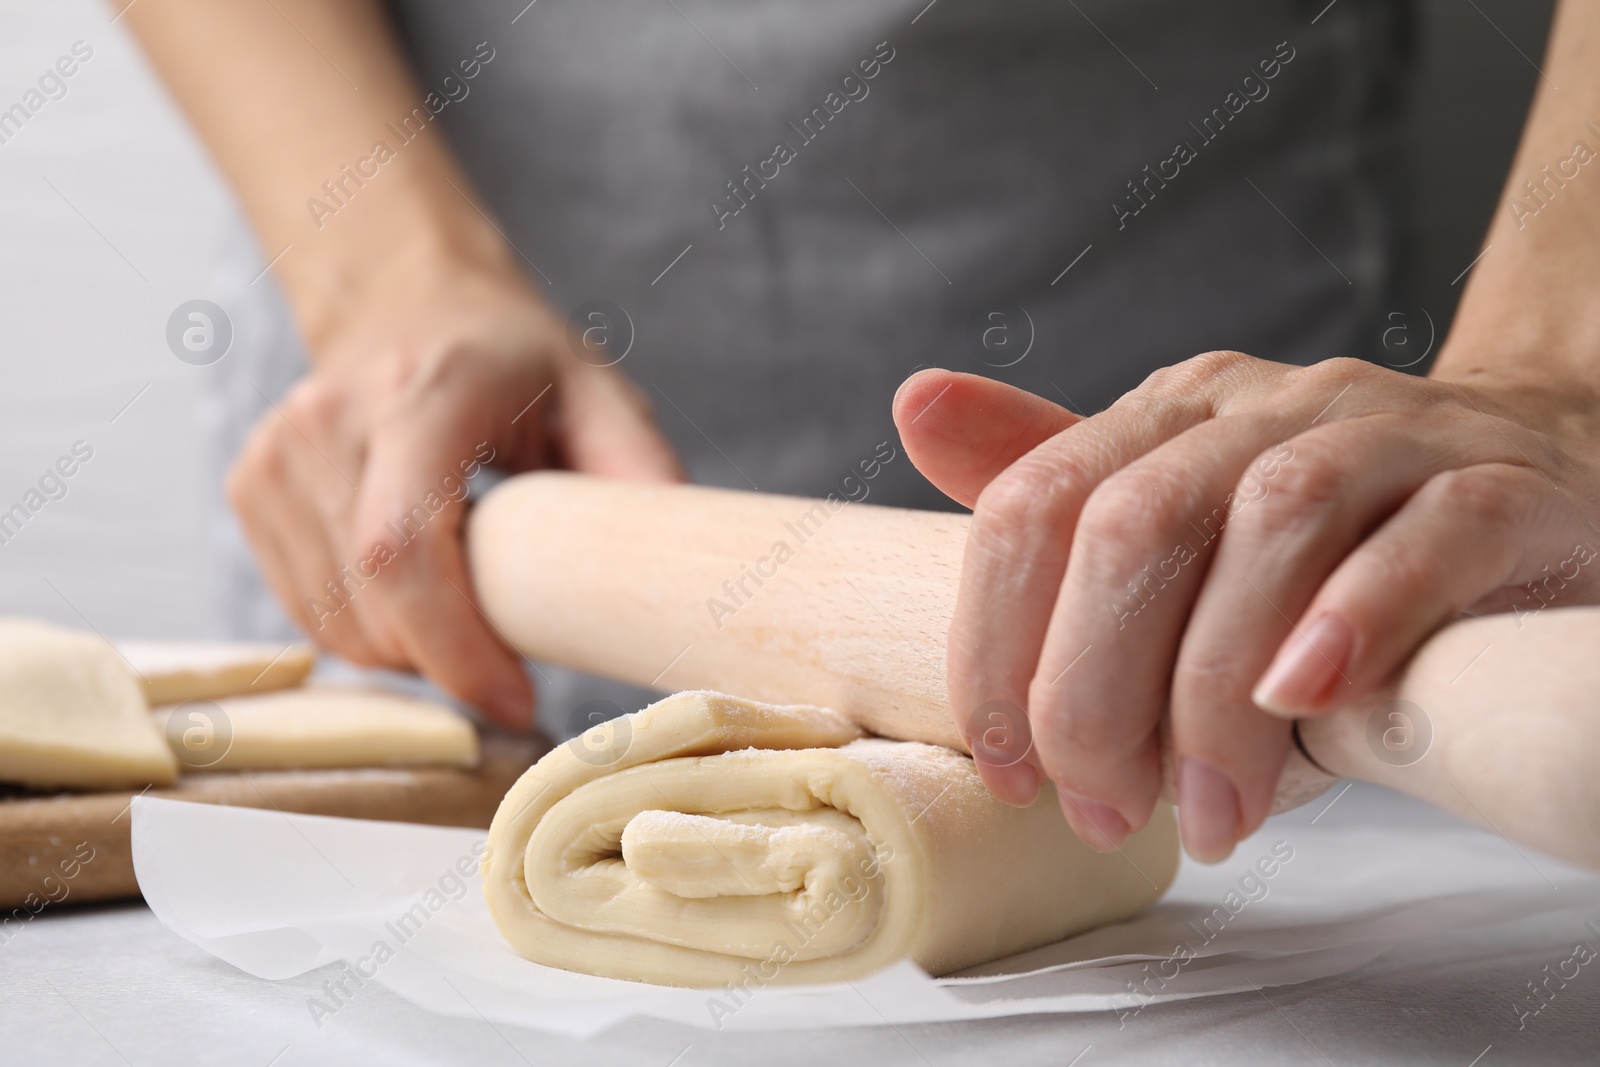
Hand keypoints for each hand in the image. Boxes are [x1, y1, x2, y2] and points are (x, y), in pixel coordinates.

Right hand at [229, 261, 682, 726]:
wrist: (409, 299)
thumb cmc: (514, 360)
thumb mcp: (597, 392)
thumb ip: (639, 468)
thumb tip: (681, 570)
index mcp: (423, 391)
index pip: (405, 546)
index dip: (454, 644)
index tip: (518, 701)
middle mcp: (330, 417)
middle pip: (369, 599)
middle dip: (446, 663)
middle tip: (512, 661)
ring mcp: (276, 452)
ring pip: (332, 620)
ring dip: (409, 654)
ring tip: (469, 609)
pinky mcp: (249, 485)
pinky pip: (306, 611)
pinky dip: (367, 634)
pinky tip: (416, 596)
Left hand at [893, 353, 1599, 860]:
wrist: (1538, 485)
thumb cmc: (1332, 543)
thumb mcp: (1181, 521)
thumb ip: (1057, 496)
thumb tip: (915, 408)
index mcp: (1173, 416)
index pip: (1035, 504)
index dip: (996, 645)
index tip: (1008, 768)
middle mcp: (1269, 408)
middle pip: (1136, 524)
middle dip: (1094, 691)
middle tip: (1109, 809)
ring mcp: (1391, 437)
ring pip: (1271, 530)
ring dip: (1215, 696)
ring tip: (1218, 814)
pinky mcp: (1503, 490)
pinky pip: (1423, 539)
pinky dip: (1354, 620)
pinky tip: (1307, 702)